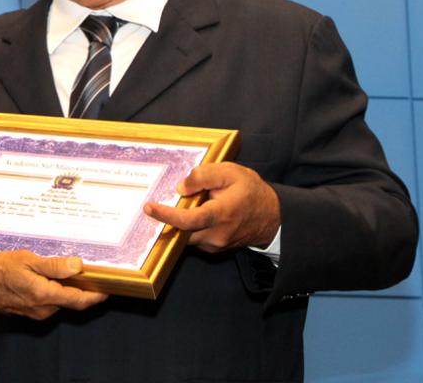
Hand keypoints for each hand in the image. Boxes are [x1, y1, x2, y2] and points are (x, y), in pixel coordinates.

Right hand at [0, 250, 106, 319]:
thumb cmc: (0, 270)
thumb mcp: (28, 260)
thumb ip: (54, 265)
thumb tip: (77, 266)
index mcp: (45, 295)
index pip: (79, 300)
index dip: (96, 295)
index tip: (107, 288)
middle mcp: (44, 308)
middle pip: (71, 301)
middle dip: (81, 289)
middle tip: (88, 273)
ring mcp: (37, 312)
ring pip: (60, 301)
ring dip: (66, 289)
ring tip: (66, 271)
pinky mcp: (31, 312)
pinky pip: (49, 303)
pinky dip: (55, 292)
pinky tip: (50, 278)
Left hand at [144, 162, 279, 252]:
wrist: (273, 217)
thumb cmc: (251, 192)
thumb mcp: (231, 173)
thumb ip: (204, 176)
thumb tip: (180, 188)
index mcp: (221, 215)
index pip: (187, 220)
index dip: (166, 215)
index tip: (149, 208)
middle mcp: (216, 234)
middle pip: (181, 231)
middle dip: (168, 219)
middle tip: (156, 206)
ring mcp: (216, 245)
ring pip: (186, 236)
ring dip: (179, 223)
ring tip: (185, 205)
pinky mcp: (215, 249)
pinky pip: (193, 238)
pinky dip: (188, 227)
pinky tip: (194, 213)